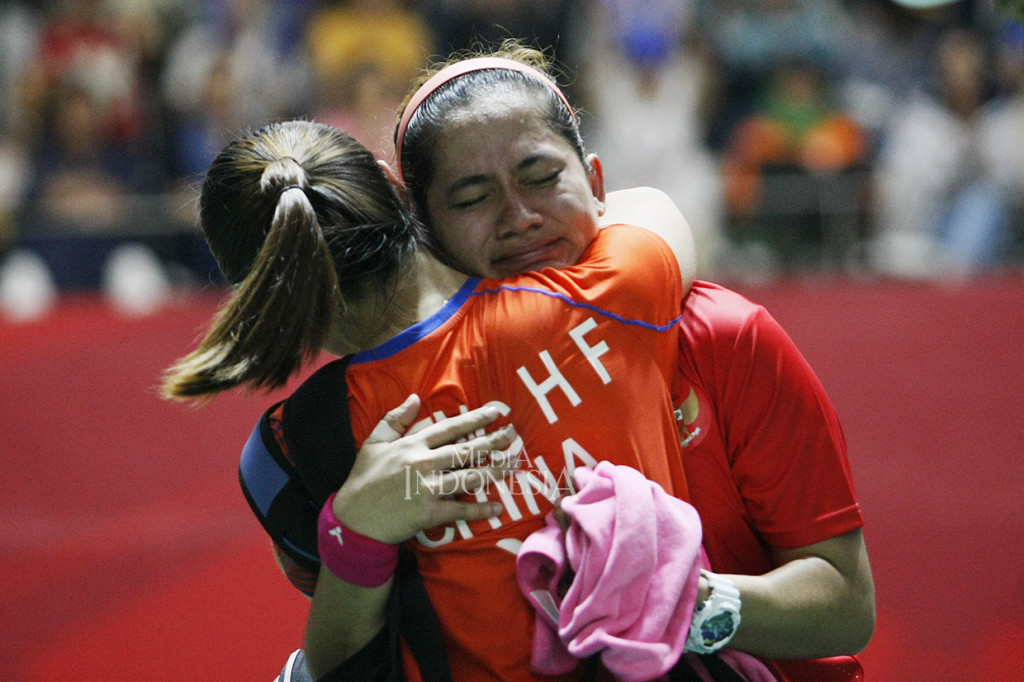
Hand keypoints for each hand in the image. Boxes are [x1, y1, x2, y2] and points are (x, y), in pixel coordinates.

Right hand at [332, 394, 519, 543]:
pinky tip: (497, 506)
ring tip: (514, 464)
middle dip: (493, 441)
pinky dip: (479, 509)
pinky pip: (460, 510)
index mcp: (412, 445)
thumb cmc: (363, 480)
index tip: (495, 412)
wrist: (353, 519)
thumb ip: (395, 419)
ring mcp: (428, 488)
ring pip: (469, 477)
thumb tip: (414, 397)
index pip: (450, 428)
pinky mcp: (429, 512)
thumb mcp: (373, 443)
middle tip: (514, 435)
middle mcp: (424, 463)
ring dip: (494, 471)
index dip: (475, 419)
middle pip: (466, 450)